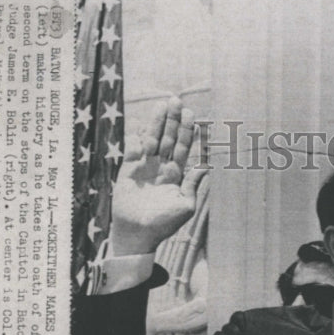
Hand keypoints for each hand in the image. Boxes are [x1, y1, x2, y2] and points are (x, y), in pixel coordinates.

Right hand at [110, 97, 207, 255]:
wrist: (138, 234)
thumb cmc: (164, 224)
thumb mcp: (185, 205)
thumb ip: (193, 185)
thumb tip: (205, 166)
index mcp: (176, 175)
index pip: (184, 148)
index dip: (188, 132)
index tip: (192, 116)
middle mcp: (161, 168)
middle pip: (169, 138)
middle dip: (173, 120)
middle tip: (177, 100)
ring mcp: (144, 167)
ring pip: (152, 139)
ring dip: (157, 122)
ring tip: (162, 104)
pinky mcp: (128, 170)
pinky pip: (133, 149)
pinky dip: (137, 136)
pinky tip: (142, 122)